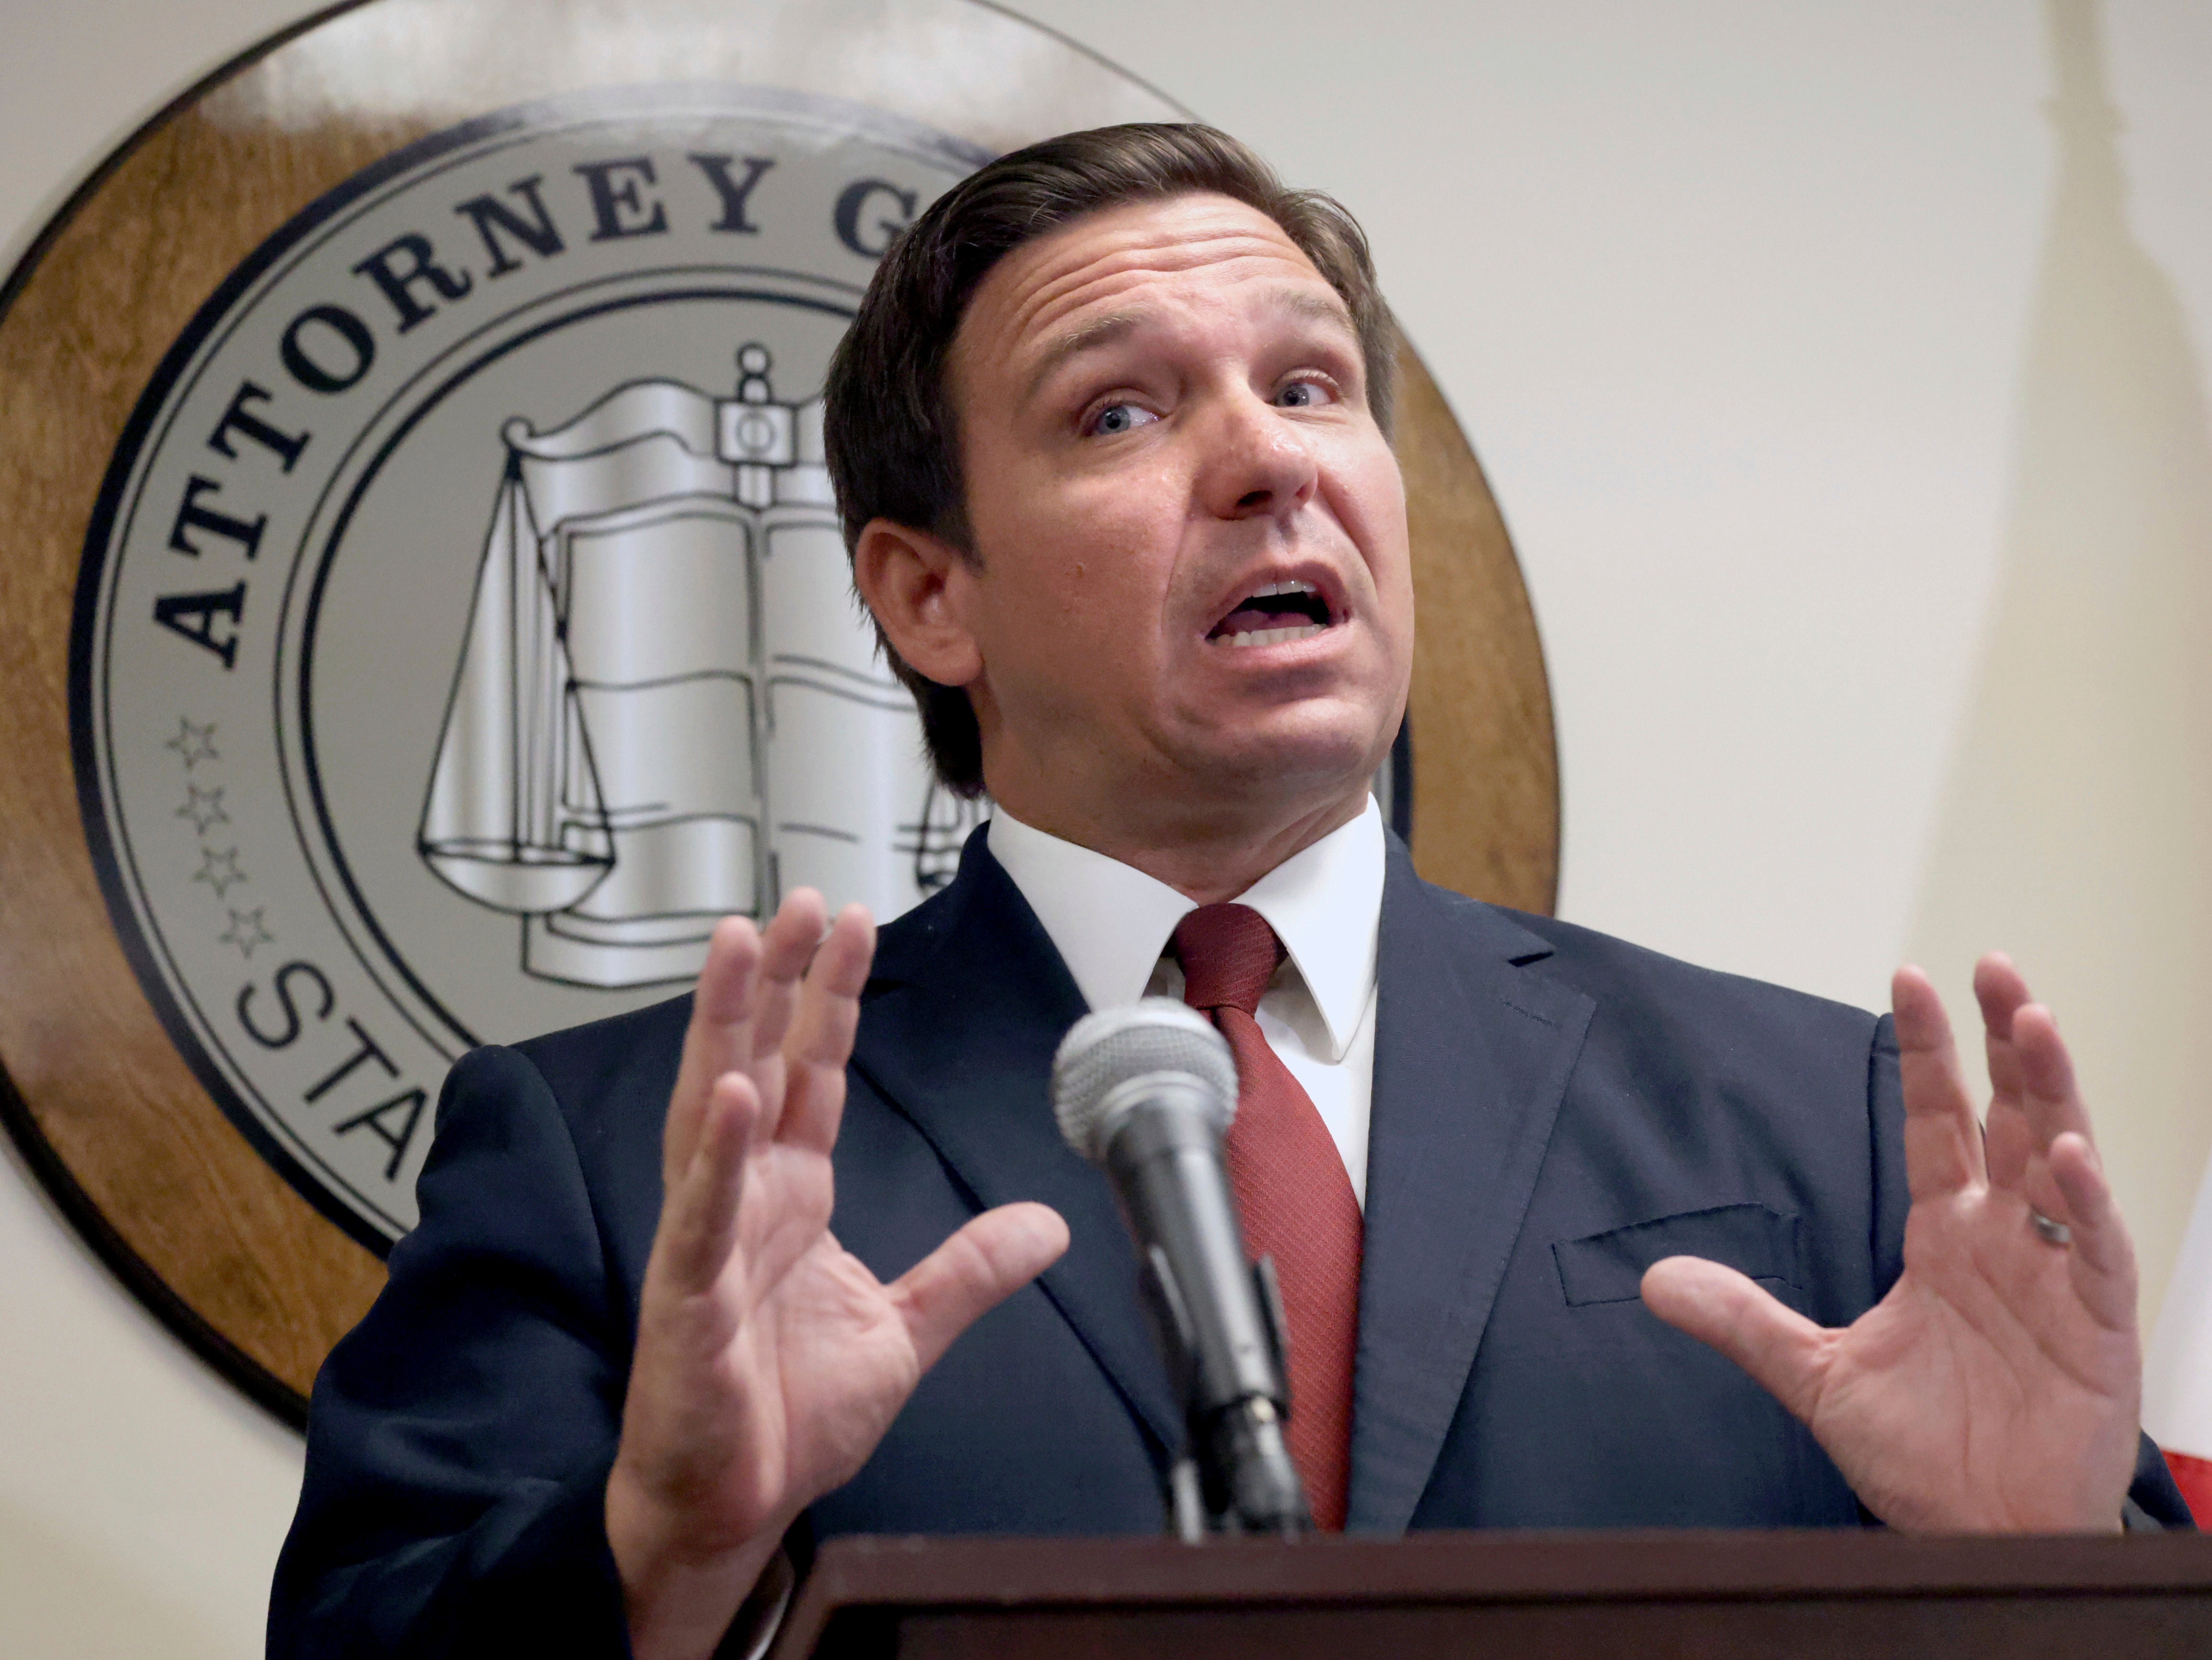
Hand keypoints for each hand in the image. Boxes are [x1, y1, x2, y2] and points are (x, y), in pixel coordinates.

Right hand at [604, 891, 1068, 1659]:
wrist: (733, 1506)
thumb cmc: (786, 1417)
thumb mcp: (907, 1329)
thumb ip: (970, 1269)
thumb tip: (1046, 1225)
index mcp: (790, 1197)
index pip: (812, 1075)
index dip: (828, 1000)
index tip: (846, 926)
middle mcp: (743, 1201)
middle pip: (759, 1064)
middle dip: (775, 981)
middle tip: (795, 902)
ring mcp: (708, 1242)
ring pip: (714, 1113)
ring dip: (726, 1027)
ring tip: (740, 949)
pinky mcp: (688, 1298)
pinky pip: (704, 1215)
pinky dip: (719, 1155)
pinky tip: (735, 1091)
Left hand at [1641, 953, 2140, 1530]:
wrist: (1978, 1537)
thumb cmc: (1924, 1456)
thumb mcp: (1818, 1376)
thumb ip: (1744, 1321)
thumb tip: (1653, 1279)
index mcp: (1945, 1237)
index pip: (1937, 1121)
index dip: (1927, 1052)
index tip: (1910, 978)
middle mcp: (2006, 1240)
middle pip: (2011, 1117)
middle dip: (2004, 1041)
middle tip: (1996, 967)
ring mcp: (2060, 1278)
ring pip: (2066, 1161)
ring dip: (2054, 1093)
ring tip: (2036, 1020)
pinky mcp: (2099, 1328)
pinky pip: (2101, 1251)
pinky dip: (2089, 1202)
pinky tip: (2069, 1156)